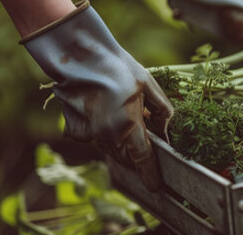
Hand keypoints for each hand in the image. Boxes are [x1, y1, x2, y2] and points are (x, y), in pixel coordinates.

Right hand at [22, 1, 172, 189]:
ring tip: (123, 118)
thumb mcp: (149, 86)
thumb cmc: (118, 68)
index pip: (143, 159)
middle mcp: (108, 136)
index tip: (156, 186)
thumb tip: (168, 132)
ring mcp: (89, 135)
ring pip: (110, 149)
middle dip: (136, 155)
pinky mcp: (75, 131)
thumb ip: (162, 113)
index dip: (150, 174)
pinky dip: (100, 133)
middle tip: (144, 141)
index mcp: (129, 126)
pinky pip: (93, 139)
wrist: (81, 57)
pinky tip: (102, 113)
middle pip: (126, 157)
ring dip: (120, 143)